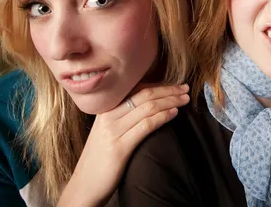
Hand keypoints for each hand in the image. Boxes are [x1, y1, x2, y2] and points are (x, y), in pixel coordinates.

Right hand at [57, 83, 189, 206]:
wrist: (84, 185)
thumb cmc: (101, 158)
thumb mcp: (108, 131)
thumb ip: (123, 116)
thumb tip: (149, 105)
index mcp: (106, 110)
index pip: (136, 89)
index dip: (159, 85)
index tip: (176, 85)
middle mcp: (108, 116)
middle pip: (144, 95)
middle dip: (168, 90)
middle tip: (185, 89)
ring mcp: (113, 131)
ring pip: (148, 107)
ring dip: (170, 101)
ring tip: (184, 100)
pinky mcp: (119, 148)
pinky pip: (145, 126)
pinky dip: (163, 117)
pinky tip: (174, 114)